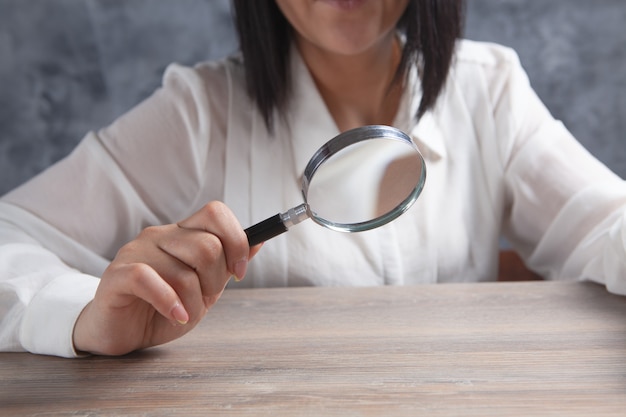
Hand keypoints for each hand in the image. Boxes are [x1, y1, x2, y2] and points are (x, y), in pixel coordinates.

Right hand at [72, 201, 261, 355]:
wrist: (120, 333)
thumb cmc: (162, 310)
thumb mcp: (203, 289)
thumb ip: (225, 266)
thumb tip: (258, 242)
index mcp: (182, 234)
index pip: (215, 213)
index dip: (236, 241)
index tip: (239, 272)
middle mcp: (160, 235)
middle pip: (208, 246)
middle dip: (215, 282)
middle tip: (203, 300)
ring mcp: (136, 251)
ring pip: (184, 272)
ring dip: (194, 303)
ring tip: (183, 314)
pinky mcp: (117, 274)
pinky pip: (149, 279)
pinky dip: (170, 302)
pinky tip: (175, 316)